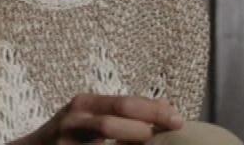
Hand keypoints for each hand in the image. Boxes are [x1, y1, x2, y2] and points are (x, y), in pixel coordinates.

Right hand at [11, 94, 183, 143]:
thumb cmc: (69, 133)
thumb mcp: (92, 115)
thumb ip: (124, 112)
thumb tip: (167, 106)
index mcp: (85, 103)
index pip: (125, 102)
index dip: (154, 111)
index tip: (178, 120)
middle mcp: (73, 120)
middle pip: (112, 123)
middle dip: (142, 130)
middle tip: (163, 137)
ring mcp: (64, 142)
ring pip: (101, 144)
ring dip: (128, 144)